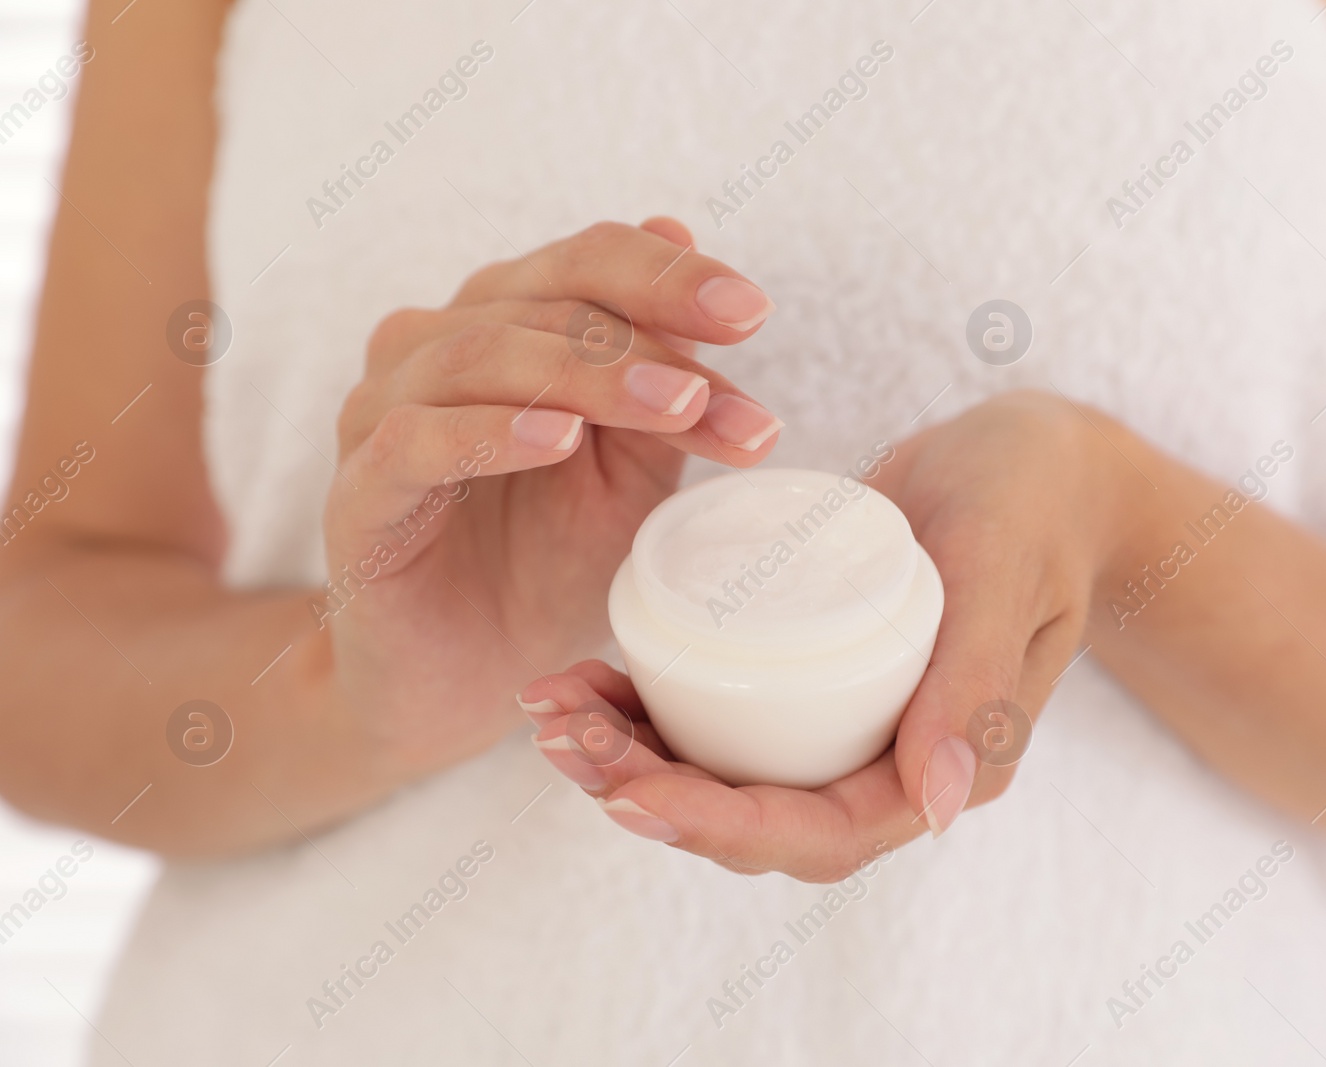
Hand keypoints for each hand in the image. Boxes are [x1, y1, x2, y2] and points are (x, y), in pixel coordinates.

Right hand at [323, 218, 784, 783]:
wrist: (476, 674)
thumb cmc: (553, 559)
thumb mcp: (634, 467)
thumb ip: (660, 376)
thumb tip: (683, 229)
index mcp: (507, 321)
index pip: (587, 263)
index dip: (668, 278)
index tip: (752, 313)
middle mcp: (435, 345)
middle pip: (545, 306)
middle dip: (648, 349)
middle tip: (717, 395)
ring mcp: (384, 413)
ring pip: (481, 356)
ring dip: (586, 378)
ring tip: (671, 410)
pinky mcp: (356, 492)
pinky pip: (414, 440)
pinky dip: (489, 432)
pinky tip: (559, 440)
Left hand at [523, 391, 1132, 880]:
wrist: (1032, 461)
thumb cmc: (1032, 504)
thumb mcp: (1006, 571)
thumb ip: (978, 682)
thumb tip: (938, 807)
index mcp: (949, 767)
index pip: (822, 833)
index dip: (719, 825)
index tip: (629, 791)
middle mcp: (894, 765)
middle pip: (756, 820)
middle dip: (650, 794)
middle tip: (562, 740)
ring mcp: (852, 729)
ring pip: (728, 778)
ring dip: (632, 759)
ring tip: (551, 713)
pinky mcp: (815, 687)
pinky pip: (726, 721)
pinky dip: (651, 707)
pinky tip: (591, 675)